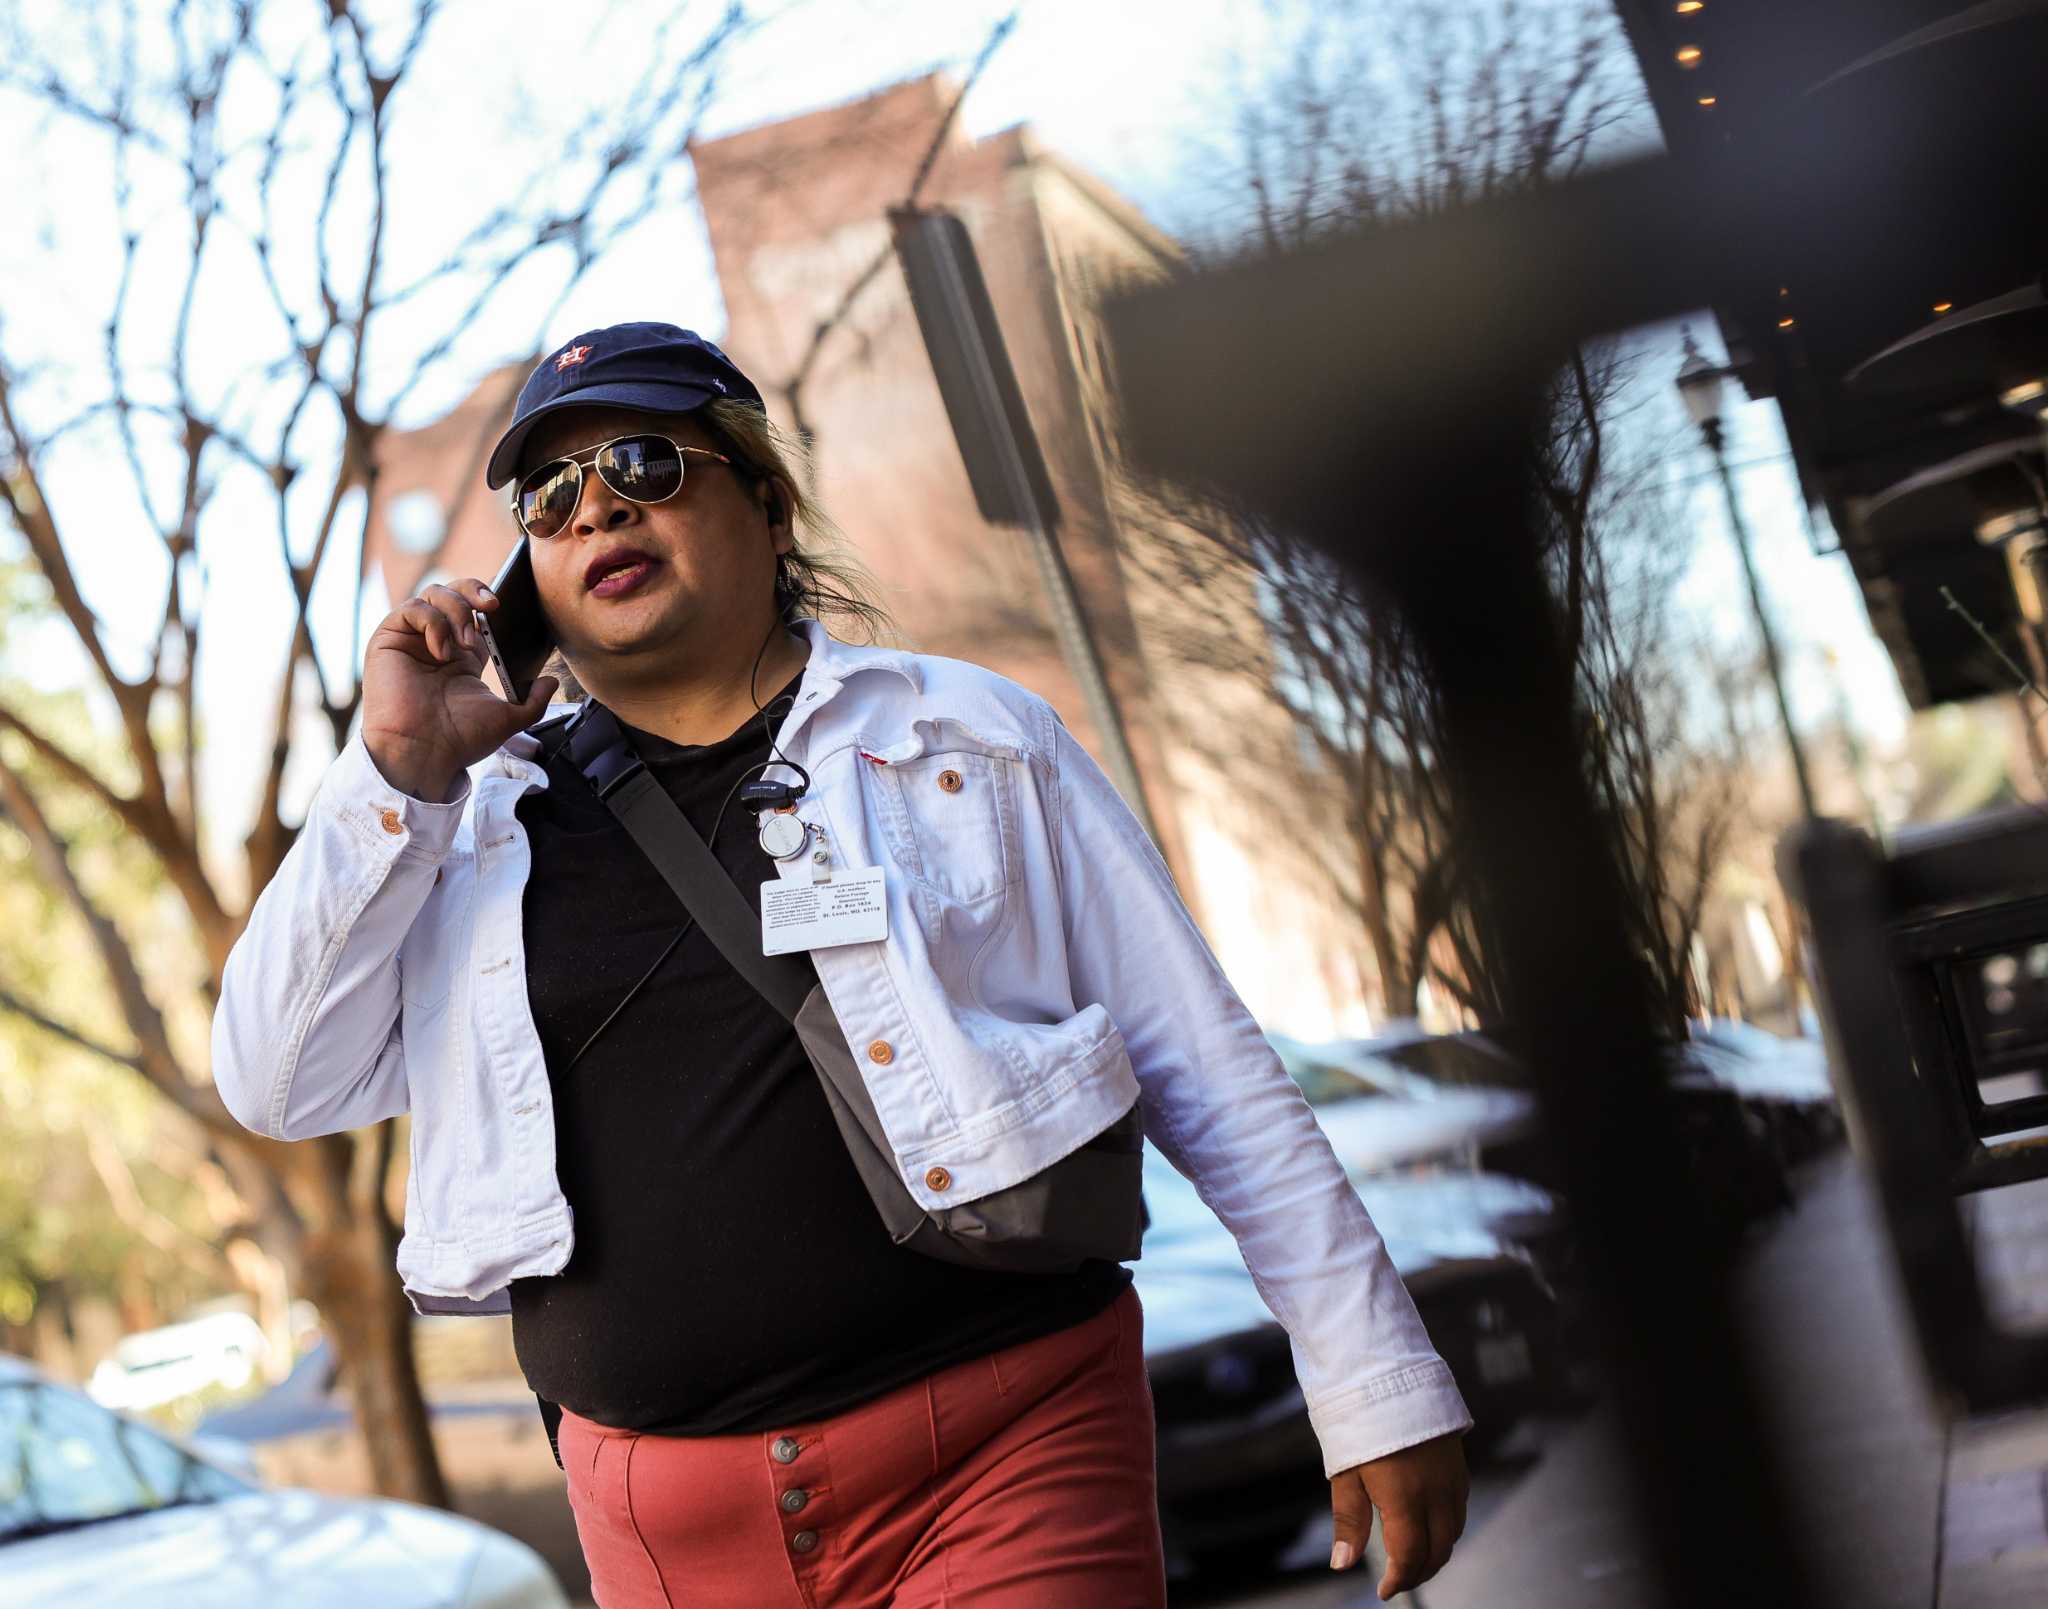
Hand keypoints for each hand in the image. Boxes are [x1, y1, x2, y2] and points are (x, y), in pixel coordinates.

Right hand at [361, 578, 557, 801]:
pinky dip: (432, 623)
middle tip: (495, 605)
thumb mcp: (509, 719)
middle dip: (475, 589)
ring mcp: (412, 639)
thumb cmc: (460, 740)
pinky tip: (441, 652)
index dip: (490, 601)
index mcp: (463, 656)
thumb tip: (551, 681)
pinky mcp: (389, 639)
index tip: (510, 605)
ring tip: (466, 643)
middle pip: (454, 591)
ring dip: (458, 611)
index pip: (476, 612)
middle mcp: (437, 642)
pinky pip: (411, 609)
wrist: (424, 753)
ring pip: (433, 593)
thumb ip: (534, 701)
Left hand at [1329, 1431, 1467, 1598]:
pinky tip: (1428, 1524)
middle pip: (1439, 1550)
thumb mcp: (1345, 1470)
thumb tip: (1341, 1564)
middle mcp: (1436, 1491)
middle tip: (1398, 1579)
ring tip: (1412, 1557)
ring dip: (1436, 1551)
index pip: (1410, 1555)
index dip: (1399, 1579)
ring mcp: (1452, 1477)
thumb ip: (1349, 1520)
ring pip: (1454, 1531)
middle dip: (1420, 1572)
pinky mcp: (1458, 1463)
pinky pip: (1459, 1508)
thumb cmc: (1358, 1419)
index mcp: (1405, 1497)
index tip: (1384, 1590)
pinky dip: (1447, 1527)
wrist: (1386, 1370)